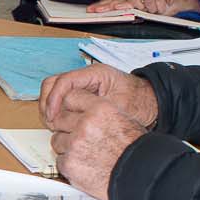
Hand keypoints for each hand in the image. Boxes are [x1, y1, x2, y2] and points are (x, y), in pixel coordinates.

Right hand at [38, 63, 160, 129]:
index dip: (53, 99)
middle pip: (53, 83)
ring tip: (54, 125)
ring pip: (54, 91)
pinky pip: (62, 100)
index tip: (52, 116)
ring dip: (50, 107)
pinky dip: (57, 111)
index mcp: (95, 74)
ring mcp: (82, 86)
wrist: (151, 103)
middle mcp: (86, 77)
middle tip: (50, 122)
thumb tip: (68, 119)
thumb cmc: (139, 103)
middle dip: (47, 102)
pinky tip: (61, 125)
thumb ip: (93, 110)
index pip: (64, 81)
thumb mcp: (117, 108)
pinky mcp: (82, 96)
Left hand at [45, 91, 148, 199]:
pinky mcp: (69, 163)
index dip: (70, 107)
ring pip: (57, 140)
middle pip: (59, 118)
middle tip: (78, 137)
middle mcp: (86, 124)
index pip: (70, 96)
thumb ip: (100, 111)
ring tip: (85, 154)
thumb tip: (82, 108)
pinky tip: (84, 166)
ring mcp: (75, 144)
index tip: (71, 114)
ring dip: (66, 146)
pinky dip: (69, 164)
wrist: (138, 176)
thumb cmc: (135, 150)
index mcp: (100, 108)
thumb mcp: (123, 119)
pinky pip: (60, 160)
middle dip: (65, 128)